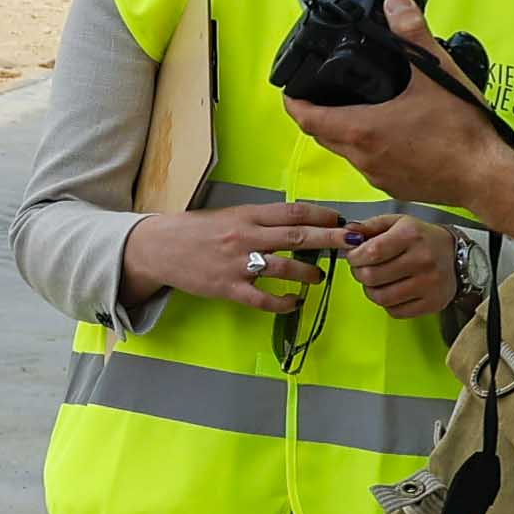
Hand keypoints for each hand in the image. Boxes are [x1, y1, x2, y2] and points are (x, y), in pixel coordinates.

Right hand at [123, 203, 344, 307]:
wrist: (159, 248)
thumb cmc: (197, 231)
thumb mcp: (229, 215)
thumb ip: (260, 220)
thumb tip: (297, 223)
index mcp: (247, 215)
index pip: (293, 211)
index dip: (321, 214)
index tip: (342, 218)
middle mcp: (245, 236)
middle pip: (297, 235)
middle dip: (330, 238)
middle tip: (354, 241)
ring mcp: (238, 263)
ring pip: (284, 267)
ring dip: (309, 272)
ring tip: (320, 276)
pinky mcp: (229, 288)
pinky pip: (263, 298)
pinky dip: (284, 301)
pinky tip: (295, 302)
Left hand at [269, 202, 461, 321]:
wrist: (458, 256)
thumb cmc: (422, 238)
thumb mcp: (398, 223)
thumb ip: (370, 226)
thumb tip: (347, 233)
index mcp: (410, 235)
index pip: (371, 252)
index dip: (355, 257)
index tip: (354, 257)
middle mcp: (421, 260)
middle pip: (372, 277)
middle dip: (359, 273)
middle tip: (363, 268)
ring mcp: (428, 284)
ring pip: (381, 297)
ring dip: (371, 290)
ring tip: (376, 281)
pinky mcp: (432, 303)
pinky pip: (395, 311)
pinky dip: (387, 303)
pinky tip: (392, 291)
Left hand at [276, 0, 513, 211]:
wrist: (487, 177)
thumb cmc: (461, 132)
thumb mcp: (436, 74)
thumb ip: (413, 34)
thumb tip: (397, 4)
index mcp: (362, 129)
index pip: (306, 118)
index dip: (293, 102)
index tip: (290, 89)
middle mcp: (362, 156)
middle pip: (321, 134)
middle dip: (316, 114)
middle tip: (323, 93)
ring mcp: (377, 175)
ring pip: (344, 151)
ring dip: (342, 131)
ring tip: (357, 107)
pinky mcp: (394, 186)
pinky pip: (368, 165)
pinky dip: (367, 148)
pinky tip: (388, 133)